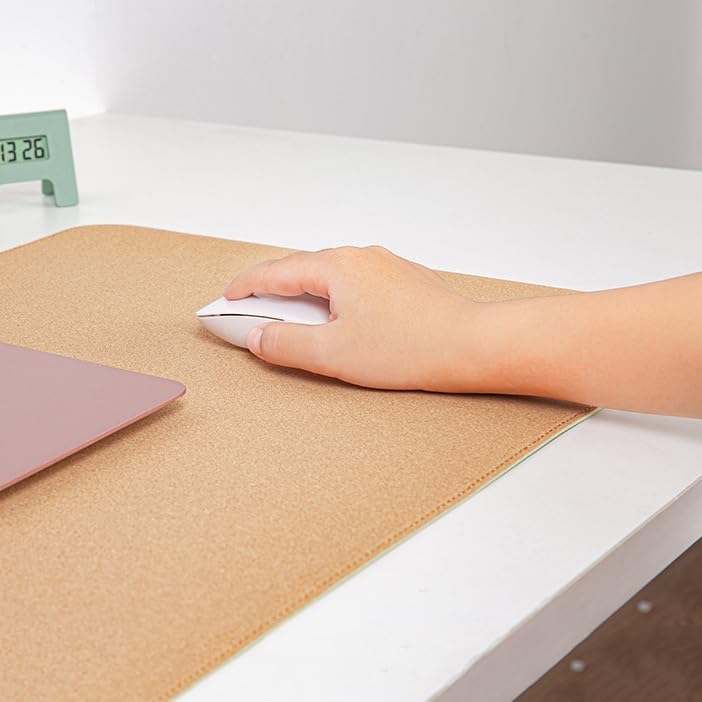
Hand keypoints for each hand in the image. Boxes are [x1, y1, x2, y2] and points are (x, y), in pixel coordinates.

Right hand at [224, 246, 484, 390]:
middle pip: (301, 268)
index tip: (226, 299)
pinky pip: (354, 280)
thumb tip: (257, 336)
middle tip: (252, 310)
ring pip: (329, 274)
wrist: (471, 344)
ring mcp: (384, 264)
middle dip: (272, 290)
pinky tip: (338, 316)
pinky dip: (333, 295)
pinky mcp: (402, 278)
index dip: (245, 286)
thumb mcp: (333, 354)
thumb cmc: (409, 348)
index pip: (275, 272)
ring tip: (292, 317)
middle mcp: (359, 256)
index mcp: (336, 267)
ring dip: (304, 293)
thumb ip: (285, 345)